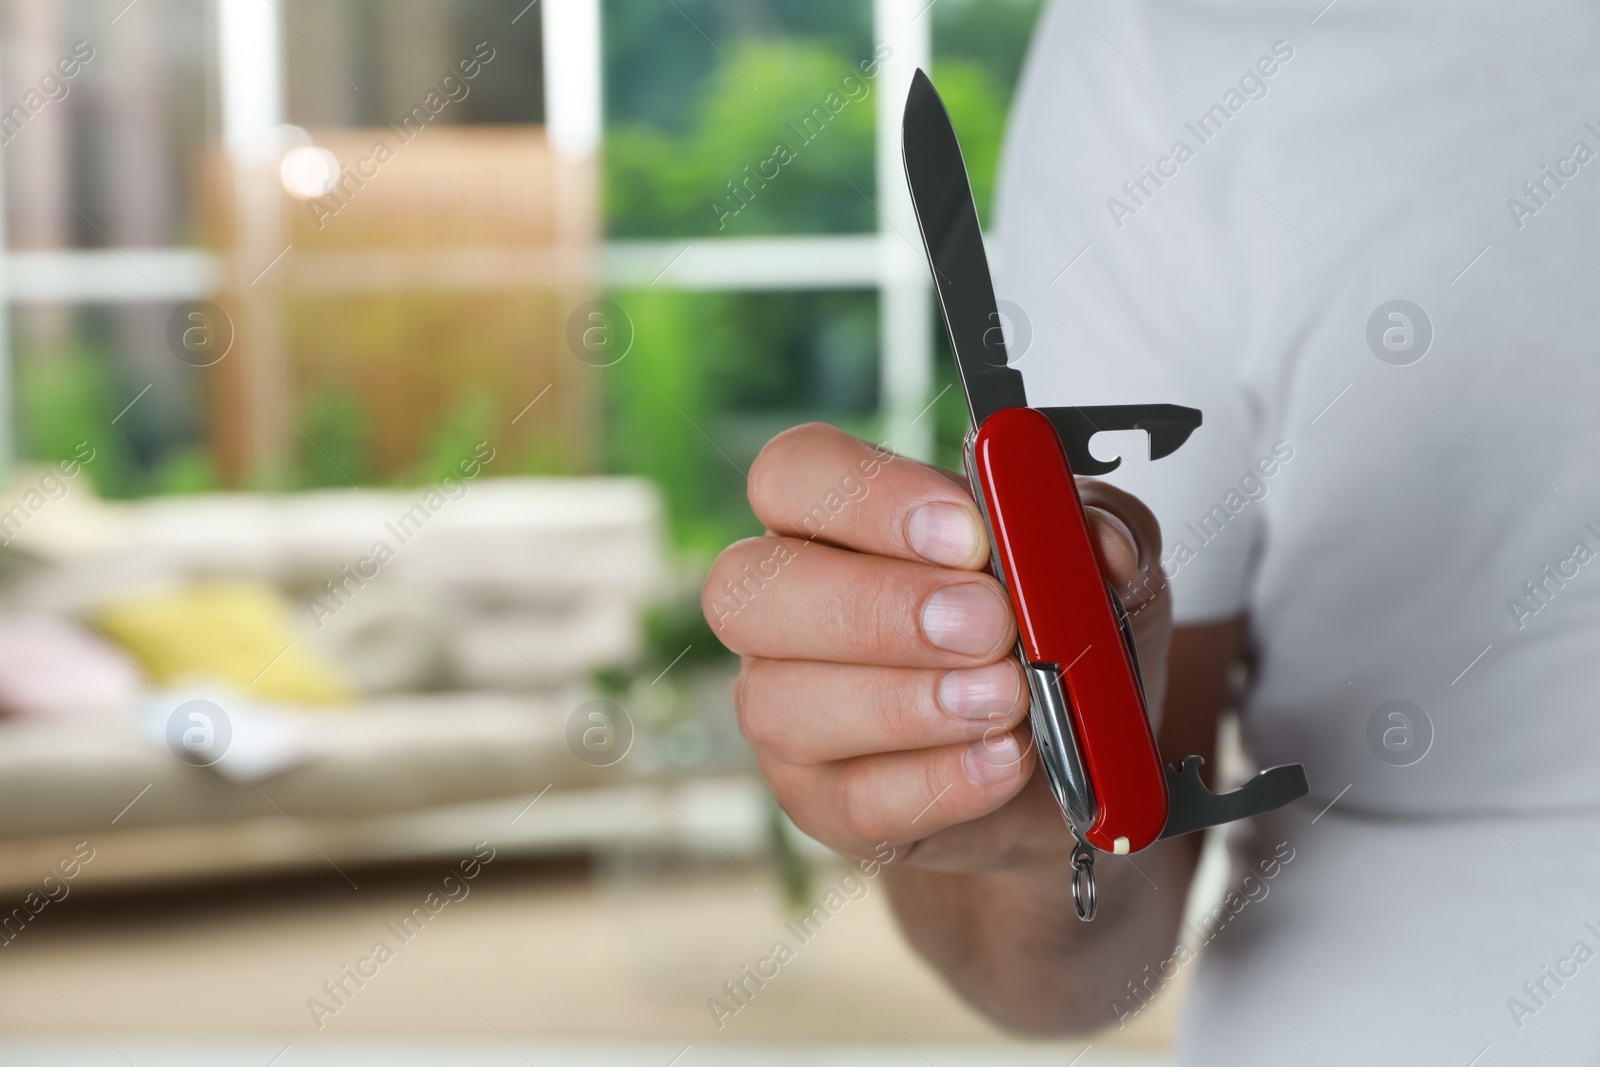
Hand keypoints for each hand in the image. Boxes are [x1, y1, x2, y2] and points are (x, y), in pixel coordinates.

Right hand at [704, 422, 1171, 873]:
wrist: (1074, 761)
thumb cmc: (1053, 635)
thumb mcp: (1097, 563)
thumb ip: (1100, 531)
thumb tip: (1096, 544)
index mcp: (833, 519)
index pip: (792, 475)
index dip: (867, 496)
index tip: (969, 530)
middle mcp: (783, 610)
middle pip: (751, 590)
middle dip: (879, 608)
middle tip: (992, 626)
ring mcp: (787, 714)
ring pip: (780, 705)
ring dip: (907, 703)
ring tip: (1009, 700)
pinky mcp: (823, 804)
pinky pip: (852, 801)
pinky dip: (941, 782)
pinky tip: (1006, 759)